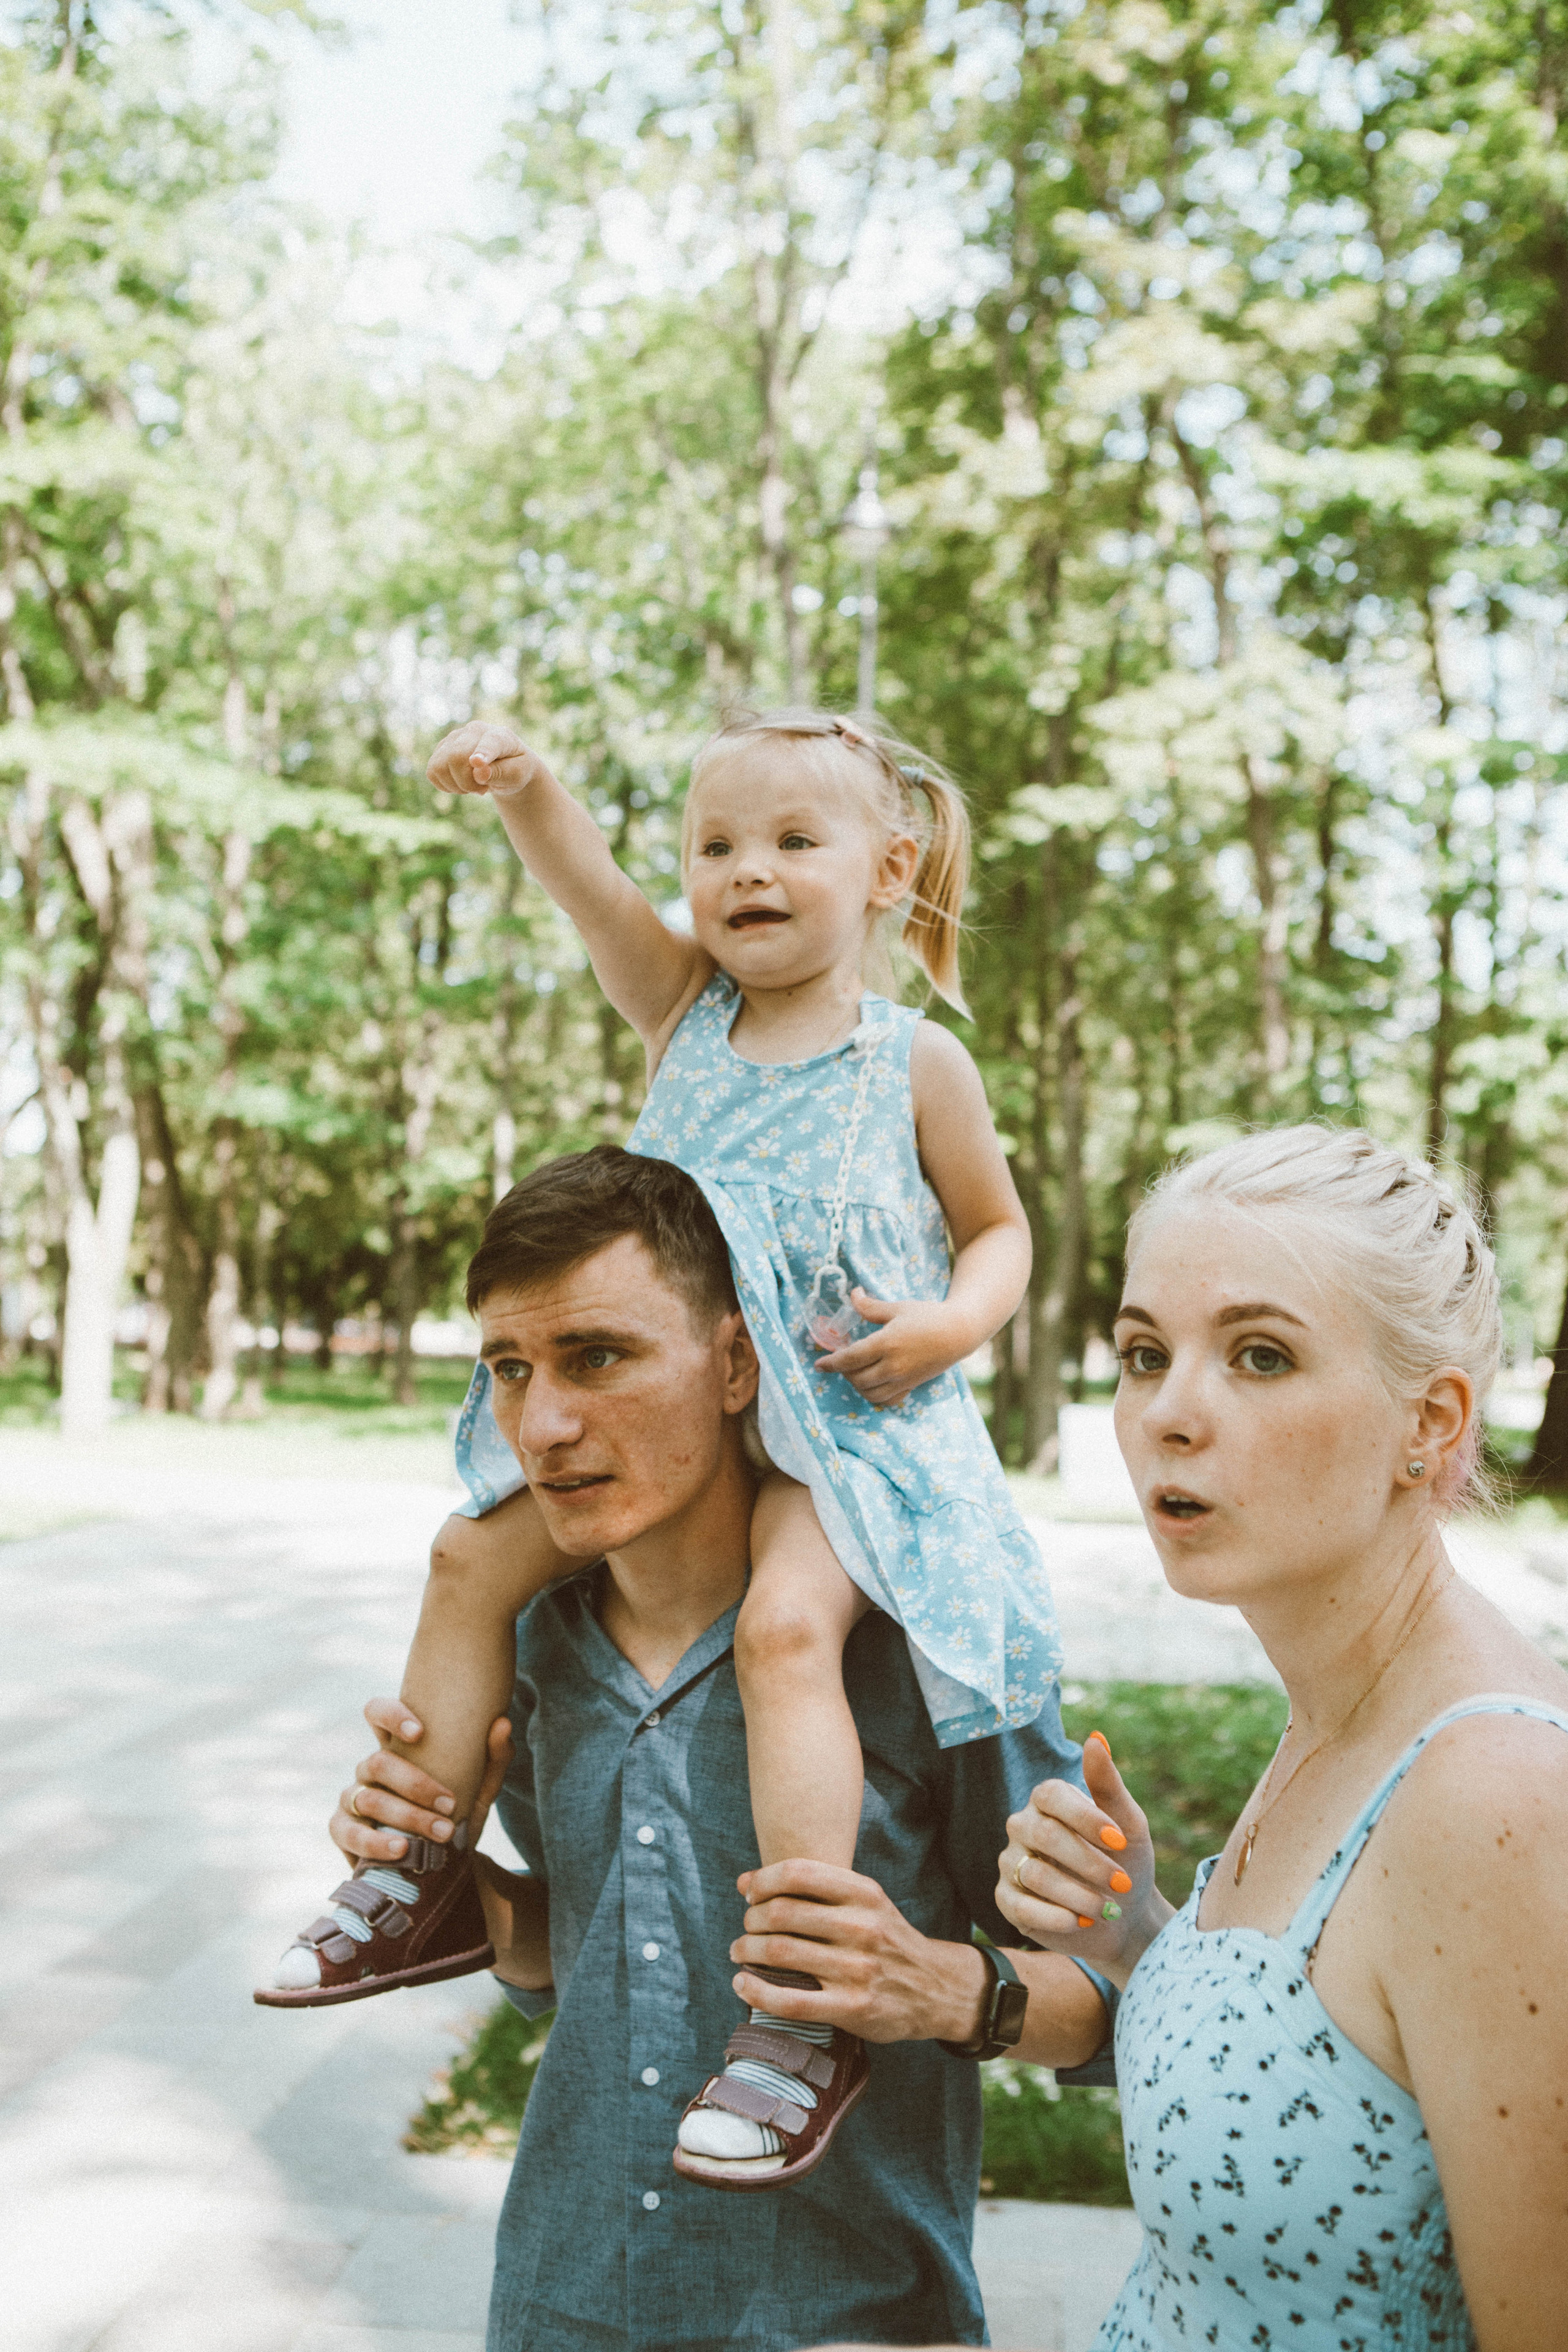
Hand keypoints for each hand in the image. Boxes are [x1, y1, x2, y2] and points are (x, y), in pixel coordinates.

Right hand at [329, 1697, 514, 1866]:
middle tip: (450, 1804)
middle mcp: (369, 1768)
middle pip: (379, 1761)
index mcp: (397, 1749)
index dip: (391, 1715)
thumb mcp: (481, 1790)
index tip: (419, 1732)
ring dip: (408, 1817)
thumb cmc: (457, 1817)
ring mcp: (352, 1798)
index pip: (377, 1713)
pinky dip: (375, 1842)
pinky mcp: (342, 1830)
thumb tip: (503, 1724)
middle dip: (417, 1785)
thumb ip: (493, 1758)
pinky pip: (348, 1831)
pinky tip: (402, 1849)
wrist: (444, 1869)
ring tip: (441, 1832)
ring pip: (369, 1798)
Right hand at [426, 719, 541, 800]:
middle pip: (456, 756)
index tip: (477, 762)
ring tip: (473, 786)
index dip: (482, 753)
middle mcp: (474, 730)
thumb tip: (479, 772)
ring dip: (456, 786)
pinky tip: (460, 784)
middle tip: (483, 789)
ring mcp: (455, 738)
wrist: (506, 766)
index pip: (489, 742)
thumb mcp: (517, 774)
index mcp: (500, 735)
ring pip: (440, 766)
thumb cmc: (515, 769)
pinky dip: (445, 785)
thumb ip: (502, 773)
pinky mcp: (442, 749)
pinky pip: (432, 772)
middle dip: (467, 783)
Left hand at [727, 1858, 989, 2045]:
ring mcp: (858, 1969)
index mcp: (865, 1893)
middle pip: (782, 1912)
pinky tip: (742, 1984)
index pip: (798, 1873)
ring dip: (746, 1950)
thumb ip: (819, 1888)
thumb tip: (747, 1882)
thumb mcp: (868, 1902)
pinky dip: (757, 1991)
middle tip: (745, 1926)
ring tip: (739, 1952)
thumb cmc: (886, 1939)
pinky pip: (791, 2001)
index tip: (748, 1891)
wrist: (935, 1989)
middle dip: (751, 1918)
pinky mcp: (852, 2008)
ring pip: (780, 1952)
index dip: (763, 1880)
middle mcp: (862, 1927)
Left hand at [815, 1291, 968, 1407]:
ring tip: (854, 1372)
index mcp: (886, 1343)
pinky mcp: (912, 1385)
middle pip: (856, 1378)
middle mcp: (893, 1365)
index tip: (819, 1365)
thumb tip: (852, 1294)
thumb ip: (870, 1306)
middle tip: (840, 1362)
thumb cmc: (928, 1316)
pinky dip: (875, 1395)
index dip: (831, 1363)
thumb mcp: (897, 1308)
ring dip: (857, 1385)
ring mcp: (903, 1379)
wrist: (959, 1332)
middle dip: (843, 1372)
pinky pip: (887, 1400)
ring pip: (870, 1393)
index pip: (850, 1359)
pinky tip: (873, 1384)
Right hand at [996, 1731, 1170, 1988]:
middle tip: (1122, 1883)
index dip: (1085, 1818)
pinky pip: (1021, 1906)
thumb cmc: (1126, 1862)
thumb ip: (1109, 1785)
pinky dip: (1056, 1918)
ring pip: (1035, 1874)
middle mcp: (1024, 1827)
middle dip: (1088, 1862)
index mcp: (1048, 1801)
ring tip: (1108, 1908)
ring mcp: (1012, 1863)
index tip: (1119, 1841)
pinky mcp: (1007, 1901)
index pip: (1052, 1795)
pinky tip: (1083, 1922)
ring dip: (1079, 1895)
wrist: (1125, 1918)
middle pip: (1044, 1836)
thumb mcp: (1129, 1825)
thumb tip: (1096, 1738)